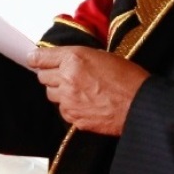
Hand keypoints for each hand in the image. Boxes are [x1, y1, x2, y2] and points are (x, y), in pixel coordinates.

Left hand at [27, 46, 148, 135]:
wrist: (140, 105)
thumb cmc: (128, 79)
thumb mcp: (103, 56)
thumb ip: (78, 57)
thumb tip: (64, 59)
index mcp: (74, 59)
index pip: (41, 58)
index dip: (36, 58)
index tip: (33, 59)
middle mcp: (67, 79)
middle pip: (43, 77)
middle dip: (51, 74)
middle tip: (64, 74)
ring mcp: (69, 100)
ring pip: (51, 94)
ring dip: (59, 91)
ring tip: (78, 89)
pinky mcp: (74, 117)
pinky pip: (62, 110)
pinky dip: (69, 106)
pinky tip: (84, 103)